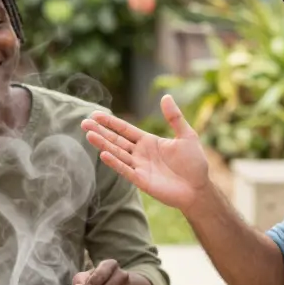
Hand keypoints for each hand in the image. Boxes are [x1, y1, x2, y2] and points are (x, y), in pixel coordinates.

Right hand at [81, 94, 211, 212]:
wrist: (199, 188)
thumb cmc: (194, 163)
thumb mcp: (186, 135)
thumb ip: (174, 117)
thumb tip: (165, 96)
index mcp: (148, 141)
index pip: (125, 130)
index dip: (111, 122)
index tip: (95, 114)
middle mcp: (140, 153)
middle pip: (116, 140)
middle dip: (100, 132)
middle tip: (84, 123)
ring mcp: (139, 167)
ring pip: (117, 153)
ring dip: (103, 144)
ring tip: (89, 135)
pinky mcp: (141, 180)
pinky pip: (125, 170)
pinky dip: (115, 162)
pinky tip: (103, 154)